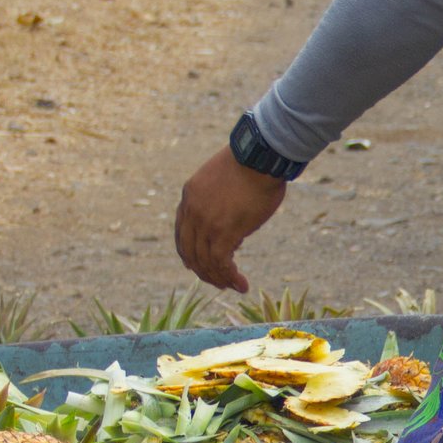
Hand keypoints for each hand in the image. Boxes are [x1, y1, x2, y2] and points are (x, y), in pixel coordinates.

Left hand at [174, 147, 287, 292]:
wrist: (259, 157)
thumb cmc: (252, 165)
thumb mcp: (225, 183)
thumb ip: (221, 206)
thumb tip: (234, 234)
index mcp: (189, 196)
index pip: (182, 233)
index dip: (189, 254)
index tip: (199, 266)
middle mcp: (192, 211)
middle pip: (190, 252)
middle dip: (204, 271)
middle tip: (219, 282)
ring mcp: (206, 222)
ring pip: (205, 261)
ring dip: (219, 278)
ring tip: (234, 286)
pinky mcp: (224, 232)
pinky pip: (221, 263)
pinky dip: (230, 277)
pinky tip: (241, 284)